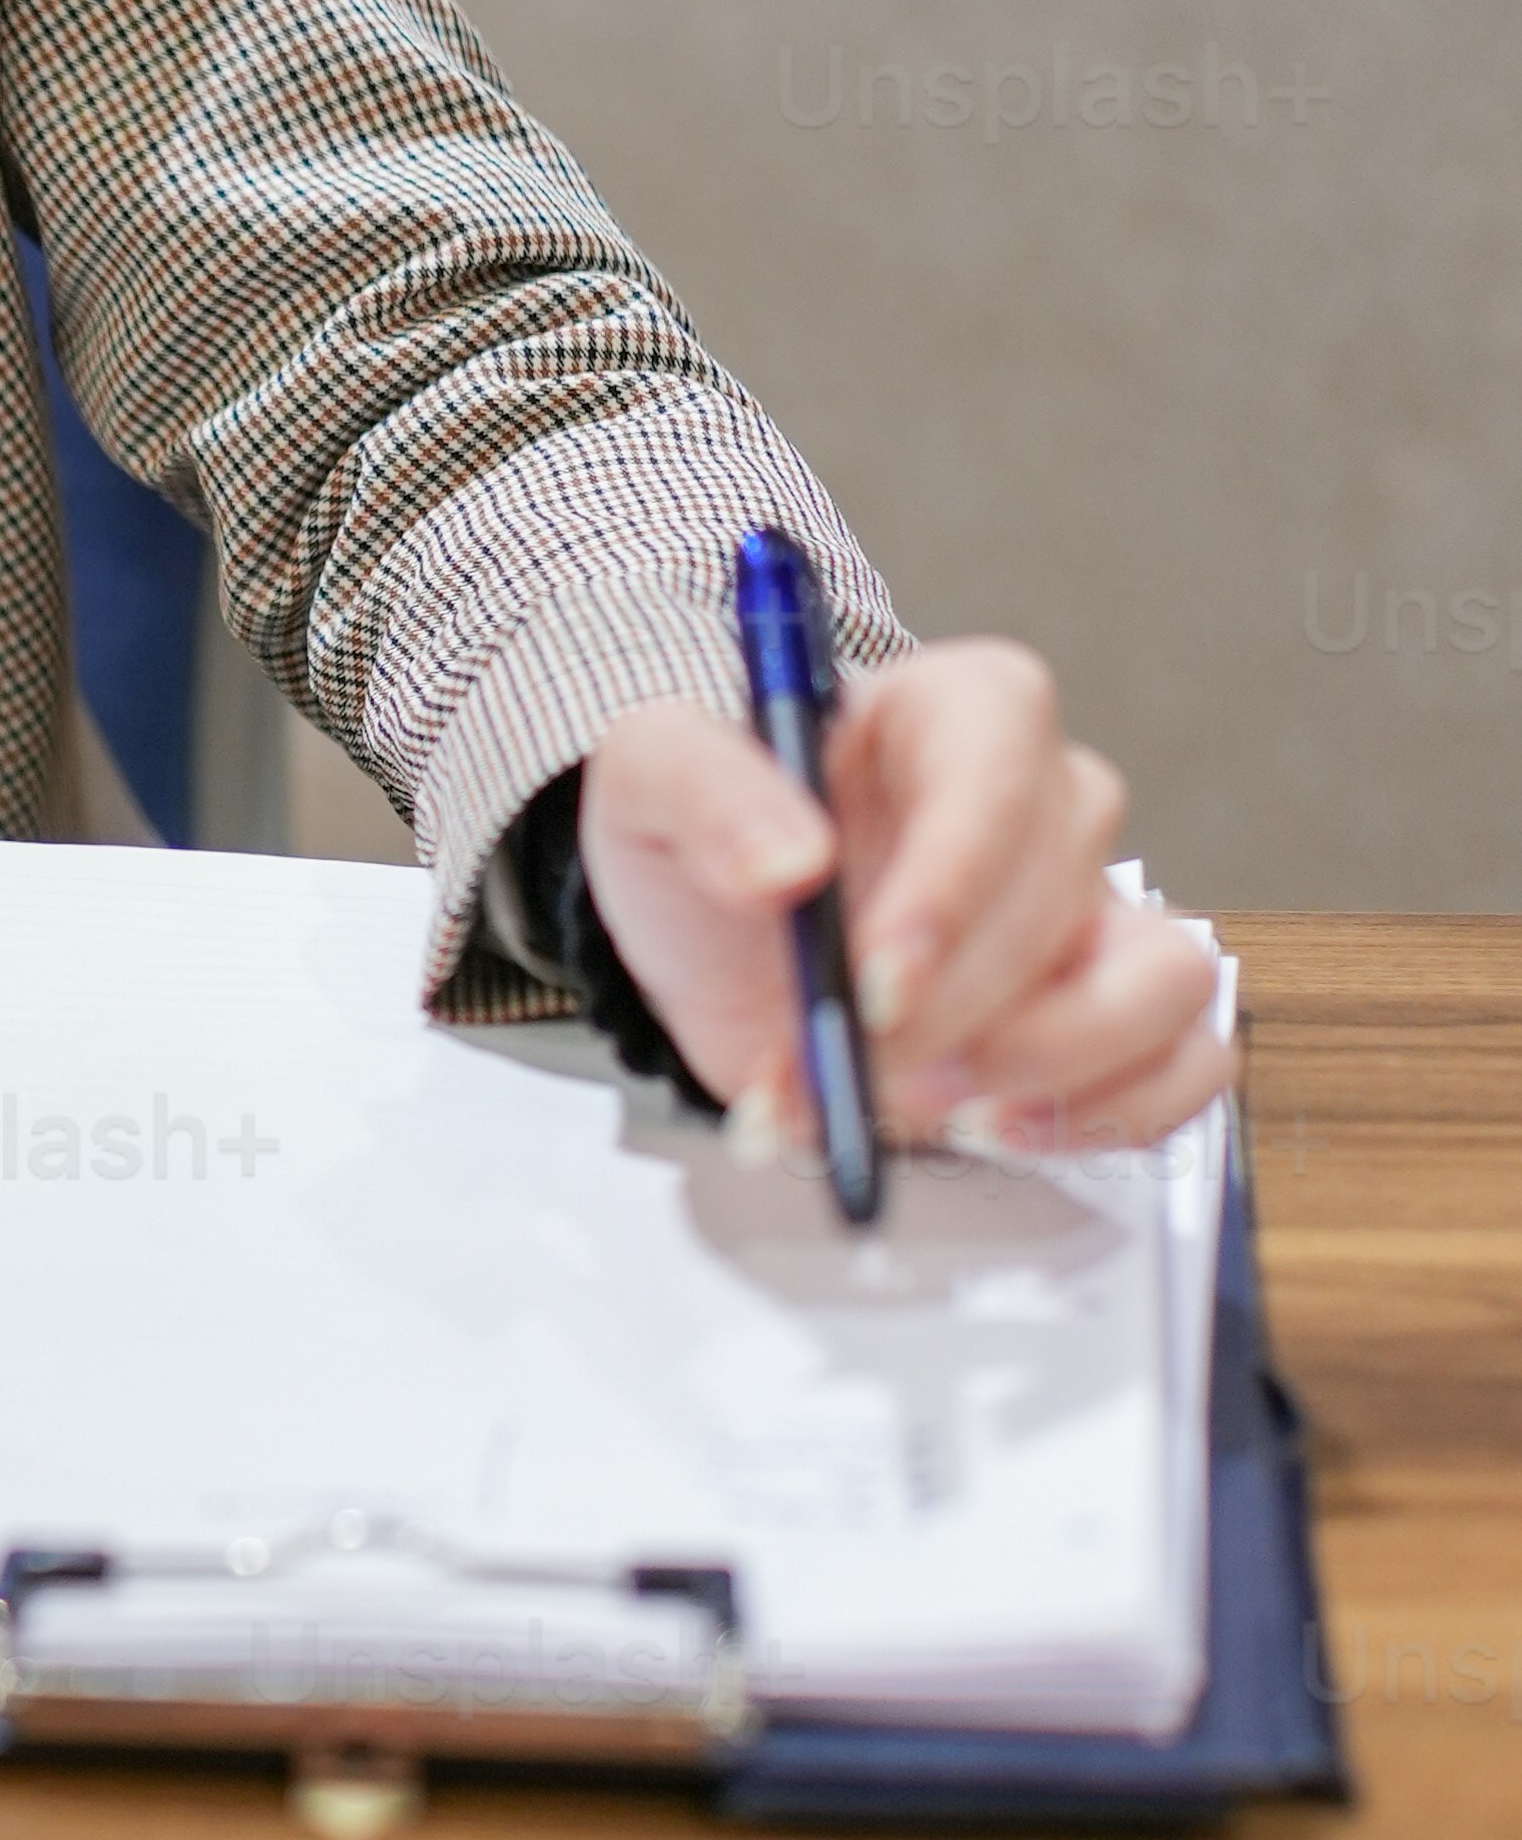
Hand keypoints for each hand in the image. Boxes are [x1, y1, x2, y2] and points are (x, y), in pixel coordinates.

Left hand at [577, 645, 1227, 1158]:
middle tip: (849, 1068)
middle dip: (953, 1015)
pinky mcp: (1103, 1008)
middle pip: (1063, 904)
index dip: (950, 892)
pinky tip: (996, 1128)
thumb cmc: (707, 835)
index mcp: (957, 710)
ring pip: (1163, 984)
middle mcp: (1047, 803)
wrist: (715, 929)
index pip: (998, 776)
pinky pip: (1185, 1061)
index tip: (877, 986)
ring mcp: (1092, 910)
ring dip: (1049, 1070)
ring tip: (920, 1105)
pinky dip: (1109, 1114)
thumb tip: (789, 861)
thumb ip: (705, 793)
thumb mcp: (654, 778)